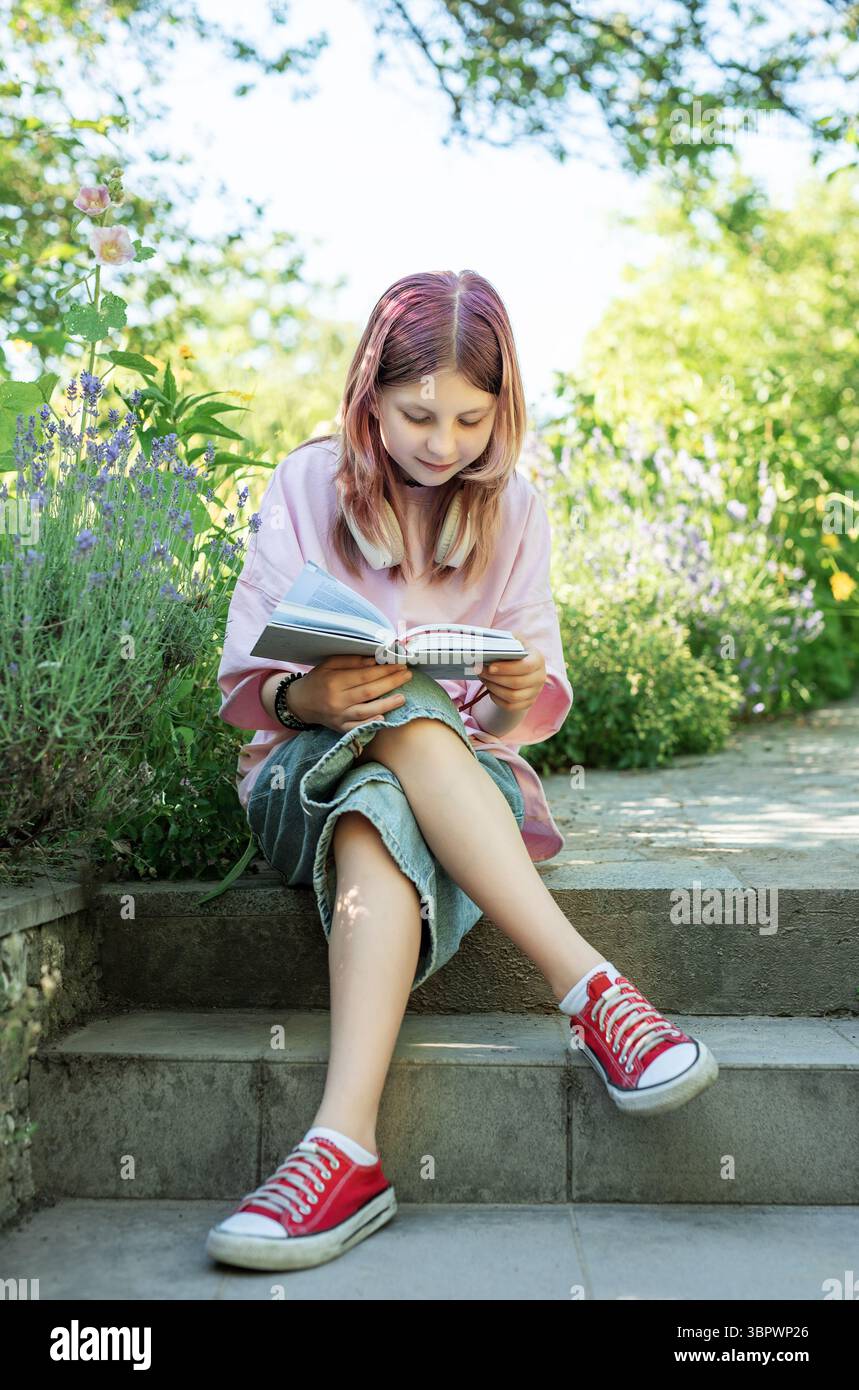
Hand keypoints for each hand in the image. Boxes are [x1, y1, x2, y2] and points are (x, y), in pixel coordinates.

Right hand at [287, 653, 413, 732]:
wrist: (300, 703)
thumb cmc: (317, 680)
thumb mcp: (329, 664)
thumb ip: (351, 661)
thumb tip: (374, 661)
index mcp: (334, 681)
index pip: (364, 675)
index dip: (384, 670)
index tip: (399, 665)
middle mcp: (337, 700)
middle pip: (369, 691)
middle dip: (391, 682)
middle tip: (407, 675)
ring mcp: (339, 716)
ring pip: (366, 711)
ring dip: (387, 704)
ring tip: (403, 697)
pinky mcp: (340, 728)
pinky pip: (357, 728)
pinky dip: (370, 724)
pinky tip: (384, 719)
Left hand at [479, 632, 545, 713]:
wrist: (523, 668)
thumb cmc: (516, 652)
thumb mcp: (515, 642)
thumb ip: (506, 640)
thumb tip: (487, 644)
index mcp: (538, 660)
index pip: (525, 666)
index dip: (506, 668)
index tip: (490, 666)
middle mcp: (540, 677)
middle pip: (517, 683)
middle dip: (495, 678)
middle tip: (479, 671)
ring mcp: (535, 692)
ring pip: (512, 696)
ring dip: (494, 688)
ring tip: (483, 679)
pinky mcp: (528, 703)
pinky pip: (510, 706)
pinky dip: (497, 699)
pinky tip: (490, 689)